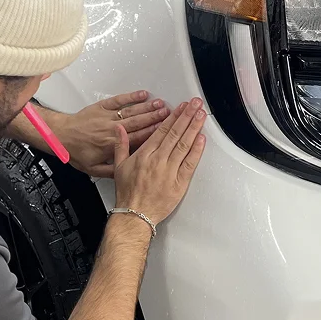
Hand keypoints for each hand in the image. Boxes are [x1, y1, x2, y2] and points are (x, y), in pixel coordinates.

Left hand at [53, 91, 169, 177]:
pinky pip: (119, 100)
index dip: (153, 134)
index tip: (167, 131)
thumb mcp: (94, 169)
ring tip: (161, 104)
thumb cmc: (76, 152)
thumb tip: (129, 172)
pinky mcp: (101, 107)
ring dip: (147, 107)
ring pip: (131, 111)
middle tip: (170, 114)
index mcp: (111, 145)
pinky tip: (142, 94)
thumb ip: (113, 171)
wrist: (60, 137)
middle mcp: (111, 129)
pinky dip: (131, 97)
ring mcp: (107, 117)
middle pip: (138, 122)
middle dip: (156, 118)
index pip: (138, 139)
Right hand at [112, 99, 206, 224]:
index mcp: (145, 154)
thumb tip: (119, 129)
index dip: (174, 116)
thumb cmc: (127, 193)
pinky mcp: (179, 183)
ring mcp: (169, 171)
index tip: (181, 106)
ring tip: (200, 115)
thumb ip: (120, 145)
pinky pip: (189, 164)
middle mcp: (158, 160)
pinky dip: (197, 151)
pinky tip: (202, 139)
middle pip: (175, 133)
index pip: (162, 130)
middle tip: (196, 104)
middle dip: (187, 116)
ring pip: (184, 145)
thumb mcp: (119, 166)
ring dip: (193, 128)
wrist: (134, 215)